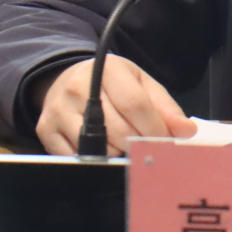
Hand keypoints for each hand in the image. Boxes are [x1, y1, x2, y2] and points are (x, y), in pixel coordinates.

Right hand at [34, 56, 196, 155]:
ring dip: (119, 155)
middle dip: (140, 145)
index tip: (169, 143)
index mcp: (109, 69)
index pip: (135, 104)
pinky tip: (107, 157)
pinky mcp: (45, 131)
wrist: (66, 78)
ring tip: (130, 153)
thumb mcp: (141, 83)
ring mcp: (59, 110)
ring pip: (96, 146)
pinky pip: (75, 158)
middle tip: (152, 153)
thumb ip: (164, 106)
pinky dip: (96, 163)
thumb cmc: (112, 83)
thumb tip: (187, 130)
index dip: (154, 128)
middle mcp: (79, 87)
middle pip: (117, 129)